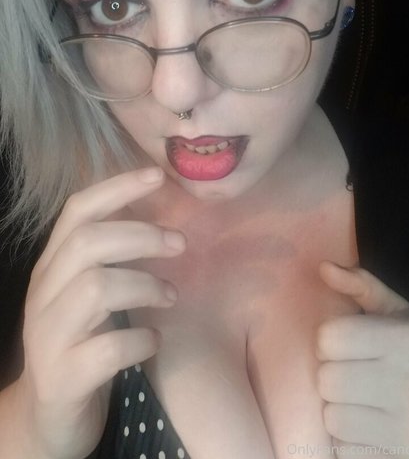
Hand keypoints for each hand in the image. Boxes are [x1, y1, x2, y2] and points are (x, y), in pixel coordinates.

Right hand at [12, 168, 185, 458]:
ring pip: (96, 289)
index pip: (76, 212)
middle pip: (88, 242)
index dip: (116, 189)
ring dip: (145, 286)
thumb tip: (159, 222)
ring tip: (171, 297)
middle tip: (180, 244)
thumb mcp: (88, 296)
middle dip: (141, 235)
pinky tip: (155, 341)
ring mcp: (48, 338)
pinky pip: (107, 348)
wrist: (47, 418)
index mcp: (52, 268)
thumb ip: (110, 261)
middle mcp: (43, 295)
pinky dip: (141, 340)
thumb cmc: (80, 344)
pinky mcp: (64, 379)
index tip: (156, 175)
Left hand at [316, 260, 408, 458]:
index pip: (328, 338)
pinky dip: (348, 441)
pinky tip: (372, 429)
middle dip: (334, 377)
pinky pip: (341, 449)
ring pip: (331, 417)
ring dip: (339, 411)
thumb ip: (361, 286)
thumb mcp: (398, 315)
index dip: (332, 342)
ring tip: (365, 404)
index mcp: (408, 341)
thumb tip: (322, 266)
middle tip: (357, 378)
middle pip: (326, 379)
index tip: (349, 347)